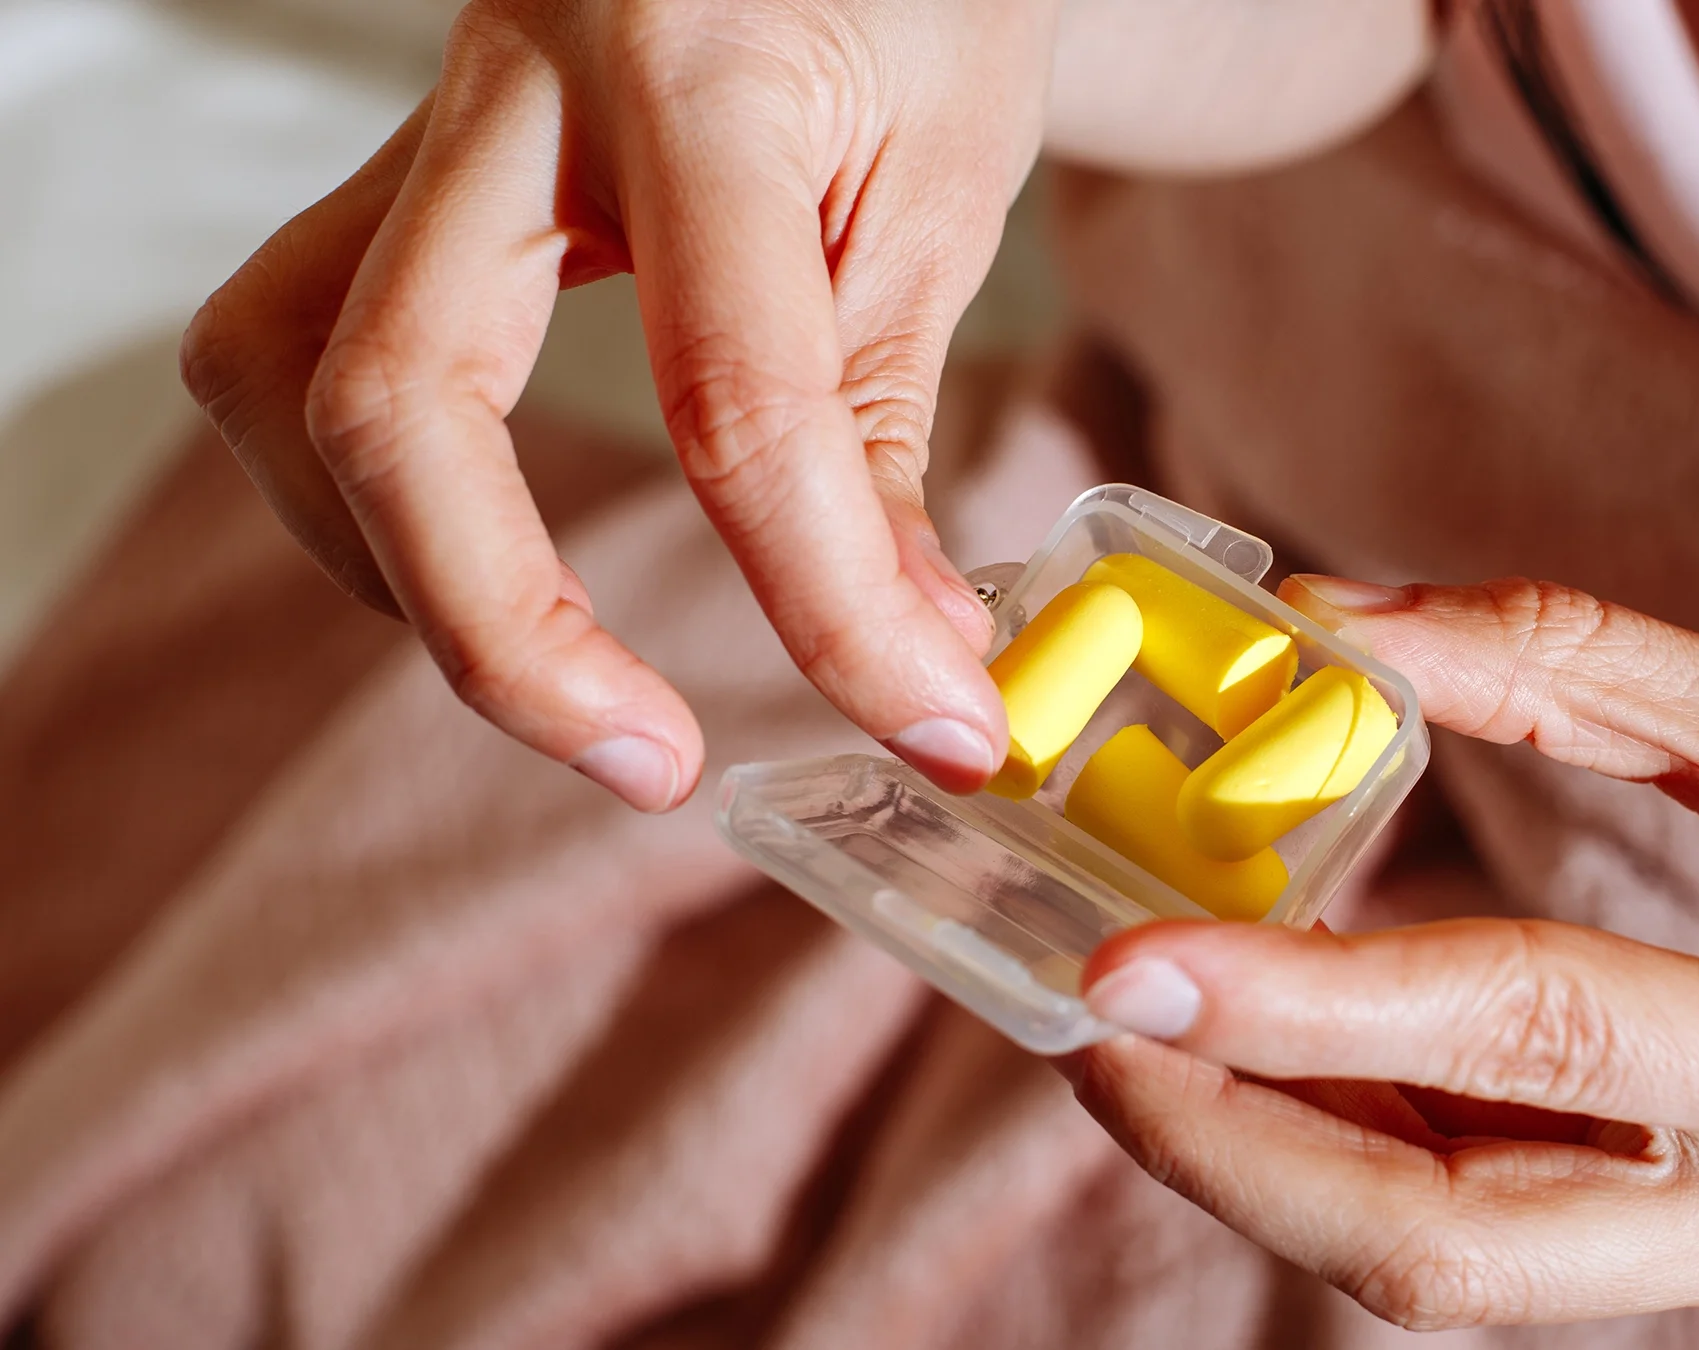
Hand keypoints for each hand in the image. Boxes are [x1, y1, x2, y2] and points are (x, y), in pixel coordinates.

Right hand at [180, 0, 1058, 808]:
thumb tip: (903, 651)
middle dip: (504, 631)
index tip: (930, 726)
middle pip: (394, 395)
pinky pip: (307, 335)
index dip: (830, 604)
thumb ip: (884, 412)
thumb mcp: (946, 178)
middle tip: (650, 764)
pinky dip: (382, 483)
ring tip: (558, 665)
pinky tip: (491, 540)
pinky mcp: (409, 162)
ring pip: (281, 367)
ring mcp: (433, 117)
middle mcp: (515, 80)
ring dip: (393, 560)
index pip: (732, 396)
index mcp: (694, 68)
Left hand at [1068, 576, 1698, 1324]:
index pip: (1529, 1046)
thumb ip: (1568, 661)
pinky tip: (1301, 1054)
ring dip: (1290, 1155)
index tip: (1122, 965)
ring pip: (1468, 1263)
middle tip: (1093, 1024)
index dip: (1307, 1008)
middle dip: (1241, 1151)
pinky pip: (1522, 1233)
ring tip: (1161, 1029)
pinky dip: (1389, 1151)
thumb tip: (1336, 621)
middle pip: (1454, 1250)